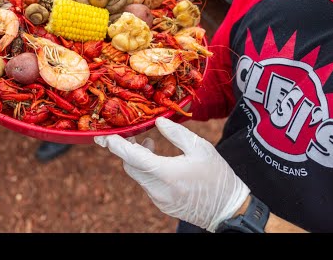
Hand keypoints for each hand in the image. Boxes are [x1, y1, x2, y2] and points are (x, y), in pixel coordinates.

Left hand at [95, 117, 248, 232]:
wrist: (228, 210)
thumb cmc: (218, 176)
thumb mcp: (201, 148)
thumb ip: (176, 133)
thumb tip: (157, 121)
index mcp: (166, 173)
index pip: (132, 157)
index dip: (116, 145)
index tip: (104, 136)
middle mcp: (157, 189)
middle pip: (130, 166)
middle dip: (126, 150)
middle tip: (129, 134)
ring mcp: (158, 199)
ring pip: (137, 175)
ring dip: (137, 159)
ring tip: (148, 145)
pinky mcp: (162, 204)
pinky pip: (146, 184)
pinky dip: (146, 170)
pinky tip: (158, 161)